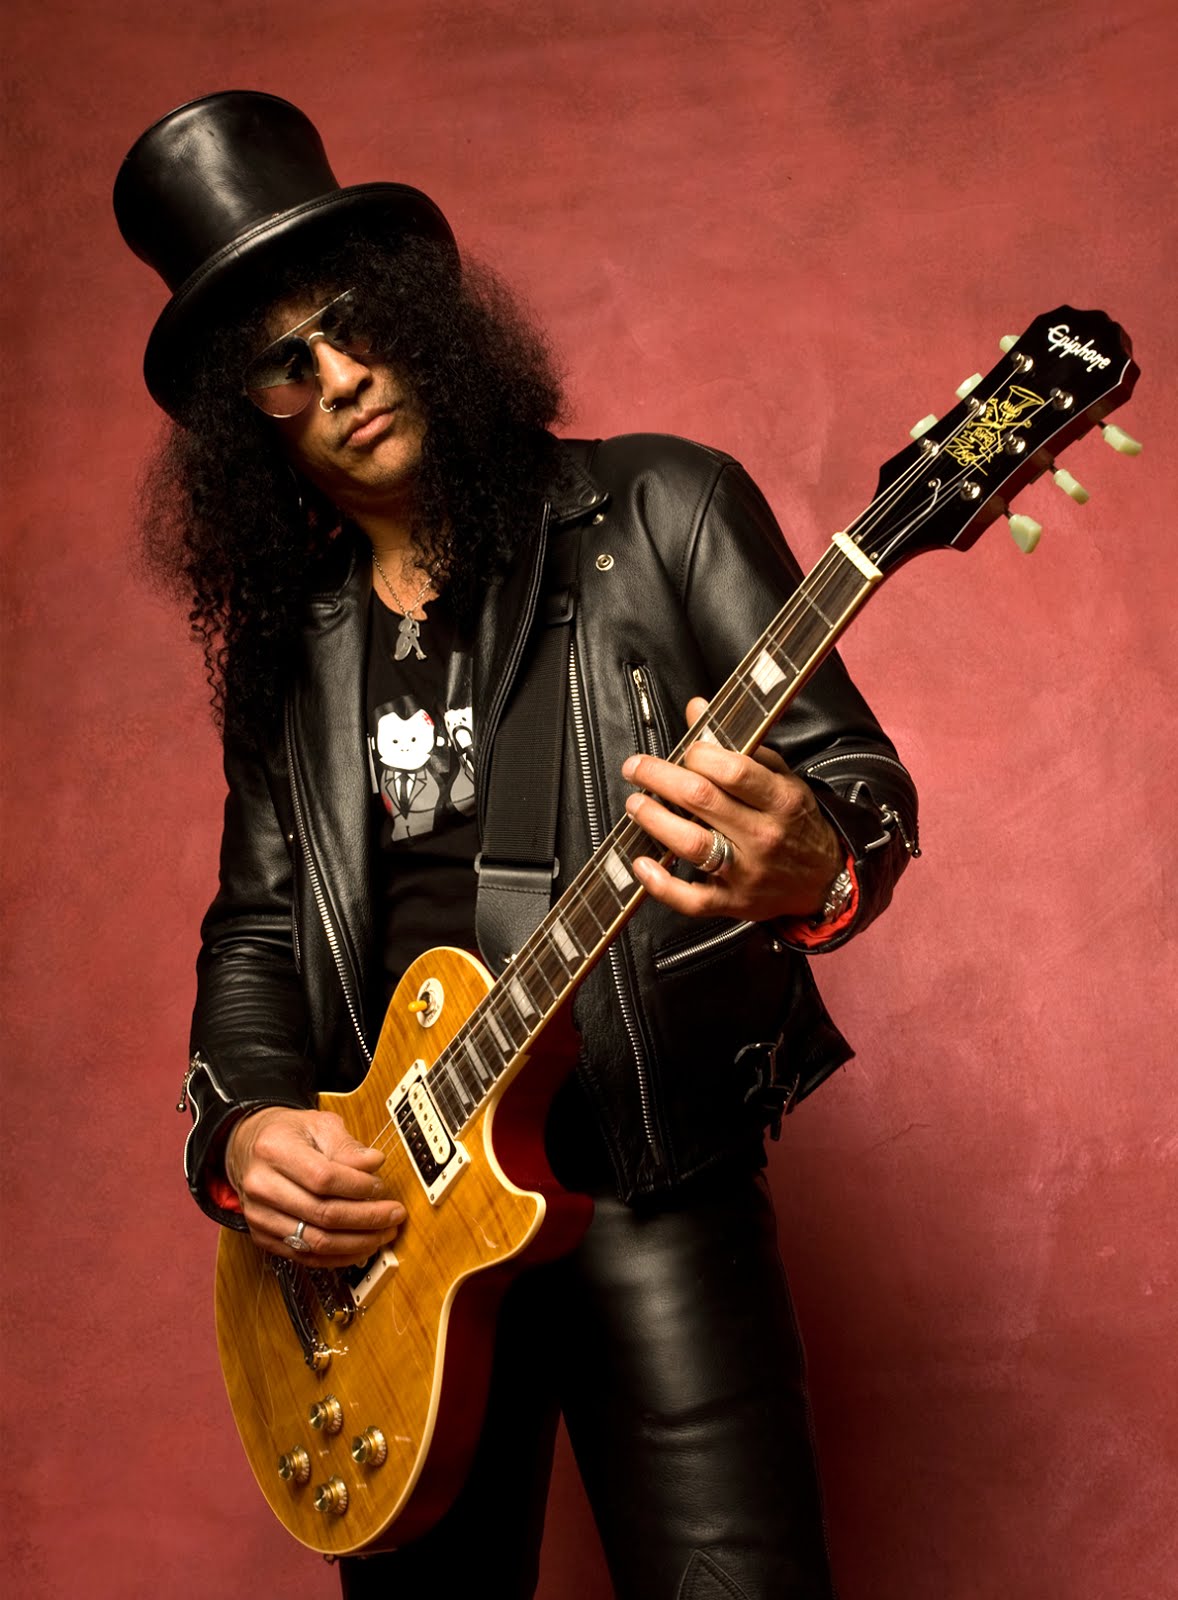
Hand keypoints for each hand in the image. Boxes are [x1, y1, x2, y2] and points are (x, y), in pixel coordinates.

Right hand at [225, 1106, 404, 1265]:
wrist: (248, 1148)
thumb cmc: (286, 1134)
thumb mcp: (317, 1123)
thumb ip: (347, 1145)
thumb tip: (374, 1163)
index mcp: (274, 1150)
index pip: (323, 1178)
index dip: (358, 1187)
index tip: (381, 1187)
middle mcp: (261, 1186)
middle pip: (322, 1213)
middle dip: (367, 1218)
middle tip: (394, 1214)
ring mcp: (260, 1215)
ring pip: (315, 1241)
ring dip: (357, 1242)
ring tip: (383, 1233)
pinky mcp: (263, 1237)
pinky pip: (305, 1256)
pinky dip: (338, 1256)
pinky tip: (360, 1246)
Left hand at [621, 697, 844, 922]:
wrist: (825, 880)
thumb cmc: (796, 822)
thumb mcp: (781, 778)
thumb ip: (740, 746)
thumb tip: (696, 709)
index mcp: (781, 800)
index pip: (734, 771)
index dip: (699, 755)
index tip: (684, 750)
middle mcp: (764, 836)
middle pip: (702, 801)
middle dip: (659, 778)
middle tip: (636, 768)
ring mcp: (747, 872)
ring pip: (693, 844)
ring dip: (654, 820)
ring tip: (635, 804)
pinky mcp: (733, 903)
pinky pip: (692, 900)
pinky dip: (661, 884)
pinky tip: (642, 864)